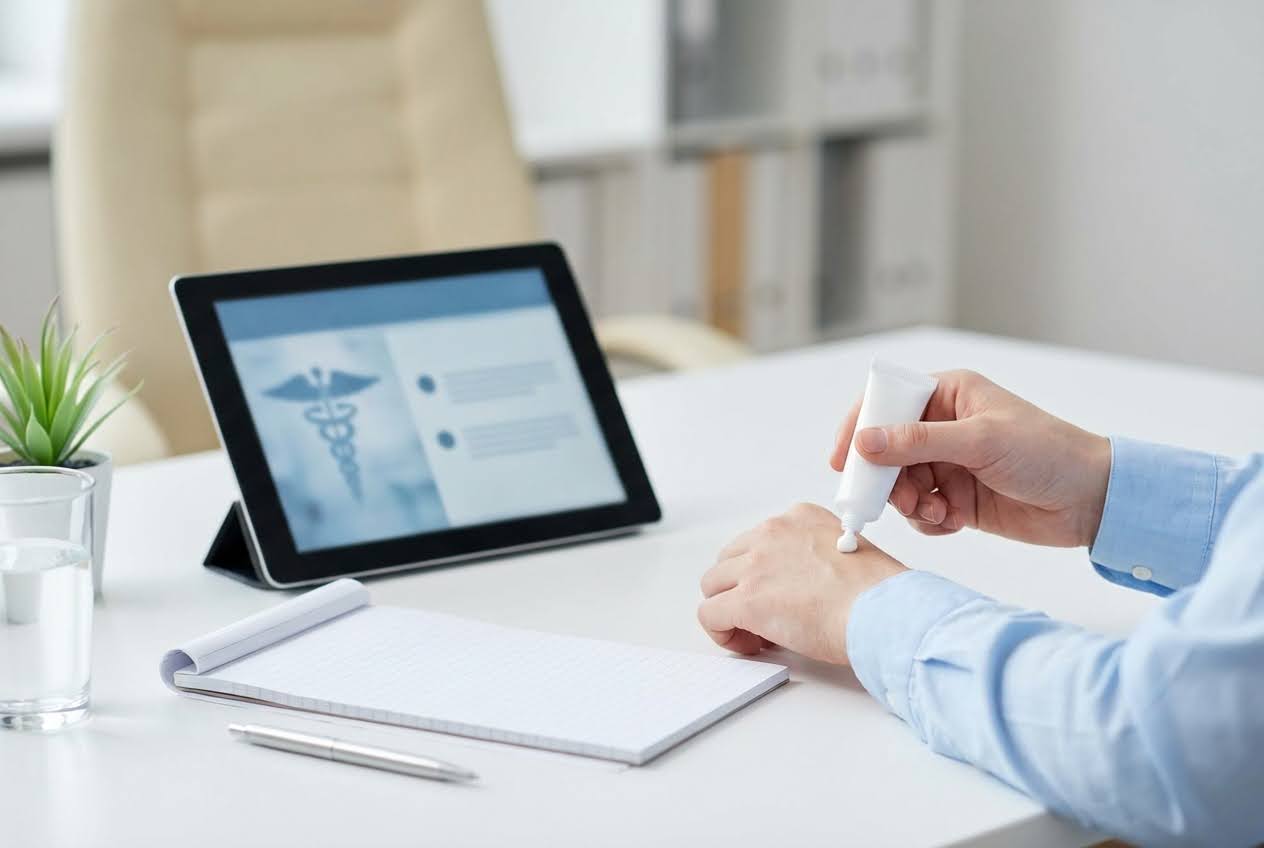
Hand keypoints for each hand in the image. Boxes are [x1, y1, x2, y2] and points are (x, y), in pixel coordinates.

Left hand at [697, 503, 906, 664]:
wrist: (883, 610)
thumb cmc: (879, 592)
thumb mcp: (848, 552)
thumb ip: (816, 558)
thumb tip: (801, 587)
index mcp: (799, 518)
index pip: (760, 541)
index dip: (764, 573)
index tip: (780, 593)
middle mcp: (772, 533)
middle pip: (730, 560)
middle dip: (740, 588)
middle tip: (765, 617)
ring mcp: (755, 565)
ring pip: (713, 585)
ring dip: (728, 609)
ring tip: (755, 633)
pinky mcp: (745, 600)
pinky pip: (709, 615)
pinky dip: (722, 632)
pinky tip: (748, 645)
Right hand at [830, 370, 1110, 547]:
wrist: (1092, 500)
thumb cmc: (1046, 453)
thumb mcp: (979, 441)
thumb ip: (917, 442)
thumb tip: (864, 442)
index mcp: (947, 394)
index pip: (885, 402)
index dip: (860, 429)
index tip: (844, 462)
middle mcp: (942, 426)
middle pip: (886, 451)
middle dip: (888, 479)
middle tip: (900, 499)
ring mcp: (948, 463)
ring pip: (900, 485)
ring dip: (912, 504)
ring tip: (938, 512)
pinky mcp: (957, 498)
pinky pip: (921, 511)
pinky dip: (930, 521)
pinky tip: (954, 521)